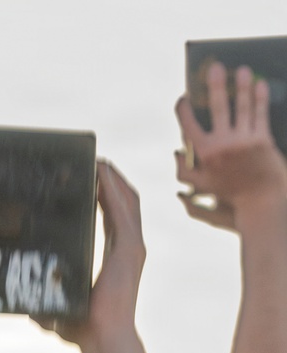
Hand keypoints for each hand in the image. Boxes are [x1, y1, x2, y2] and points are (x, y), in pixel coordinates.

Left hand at [38, 160, 144, 344]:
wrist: (101, 340)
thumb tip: (21, 297)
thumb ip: (44, 293)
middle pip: (124, 202)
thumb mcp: (59, 299)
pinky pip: (122, 210)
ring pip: (127, 200)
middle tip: (94, 161)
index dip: (104, 196)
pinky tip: (101, 173)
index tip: (90, 178)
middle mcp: (127, 249)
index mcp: (115, 257)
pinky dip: (112, 189)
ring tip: (98, 160)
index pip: (112, 217)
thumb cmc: (81, 329)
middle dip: (111, 180)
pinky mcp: (129, 249)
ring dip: (113, 178)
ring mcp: (131, 248)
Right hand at [176, 63, 286, 230]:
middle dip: (215, 85)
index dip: (184, 110)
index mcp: (205, 155)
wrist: (260, 200)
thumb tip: (175, 154)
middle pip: (218, 108)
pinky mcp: (262, 140)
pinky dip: (260, 97)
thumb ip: (184, 171)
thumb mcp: (203, 186)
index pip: (189, 126)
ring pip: (242, 106)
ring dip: (242, 85)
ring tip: (242, 70)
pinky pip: (260, 113)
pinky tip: (260, 84)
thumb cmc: (230, 193)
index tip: (183, 99)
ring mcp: (244, 141)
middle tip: (214, 67)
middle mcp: (223, 145)